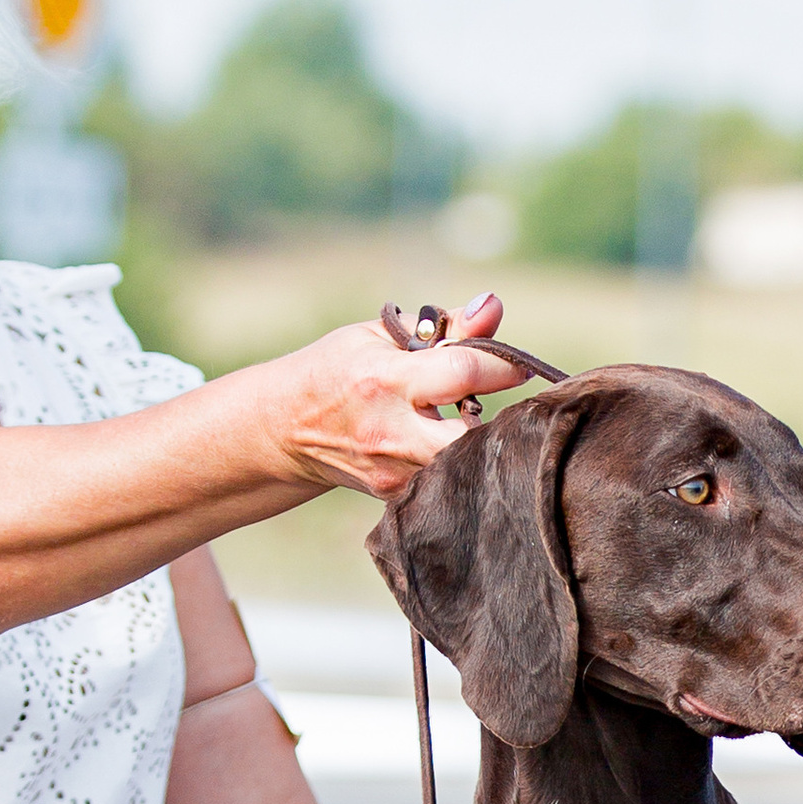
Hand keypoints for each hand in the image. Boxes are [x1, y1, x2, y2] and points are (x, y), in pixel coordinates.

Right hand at [262, 292, 527, 500]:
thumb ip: (445, 326)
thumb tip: (495, 306)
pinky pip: (446, 479)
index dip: (502, 366)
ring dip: (476, 440)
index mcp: (385, 379)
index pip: (464, 372)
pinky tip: (440, 442)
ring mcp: (392, 472)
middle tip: (490, 404)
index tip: (516, 365)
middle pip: (474, 435)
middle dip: (495, 419)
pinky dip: (455, 460)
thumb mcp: (382, 334)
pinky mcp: (396, 497)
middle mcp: (390, 431)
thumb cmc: (339, 369)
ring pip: (464, 463)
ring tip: (459, 420)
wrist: (286, 430)